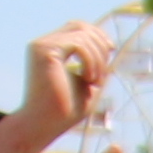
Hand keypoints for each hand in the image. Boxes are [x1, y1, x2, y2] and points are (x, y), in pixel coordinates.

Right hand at [12, 21, 112, 143]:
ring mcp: (41, 46)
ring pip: (82, 35)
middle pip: (81, 26)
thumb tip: (109, 47)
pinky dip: (90, 61)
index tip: (111, 51)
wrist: (45, 126)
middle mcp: (43, 43)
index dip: (98, 35)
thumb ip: (95, 65)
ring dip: (97, 59)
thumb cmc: (65, 111)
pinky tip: (88, 79)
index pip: (78, 28)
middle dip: (100, 46)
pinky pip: (78, 44)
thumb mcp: (88, 83)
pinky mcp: (43, 51)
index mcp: (51, 49)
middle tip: (102, 74)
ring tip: (94, 82)